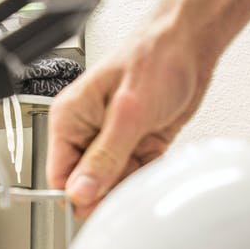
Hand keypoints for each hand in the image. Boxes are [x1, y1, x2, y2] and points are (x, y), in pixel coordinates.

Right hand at [47, 25, 212, 217]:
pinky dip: (147, 176)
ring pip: (113, 184)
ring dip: (131, 183)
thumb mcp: (128, 112)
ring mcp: (113, 139)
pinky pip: (136, 175)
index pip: (59, 176)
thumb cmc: (155, 57)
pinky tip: (156, 160)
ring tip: (147, 163)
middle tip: (130, 184)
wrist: (190, 44)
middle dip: (108, 191)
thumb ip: (104, 156)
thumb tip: (80, 191)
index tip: (100, 205)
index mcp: (70, 119)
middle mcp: (87, 131)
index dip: (78, 196)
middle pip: (87, 185)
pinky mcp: (137, 144)